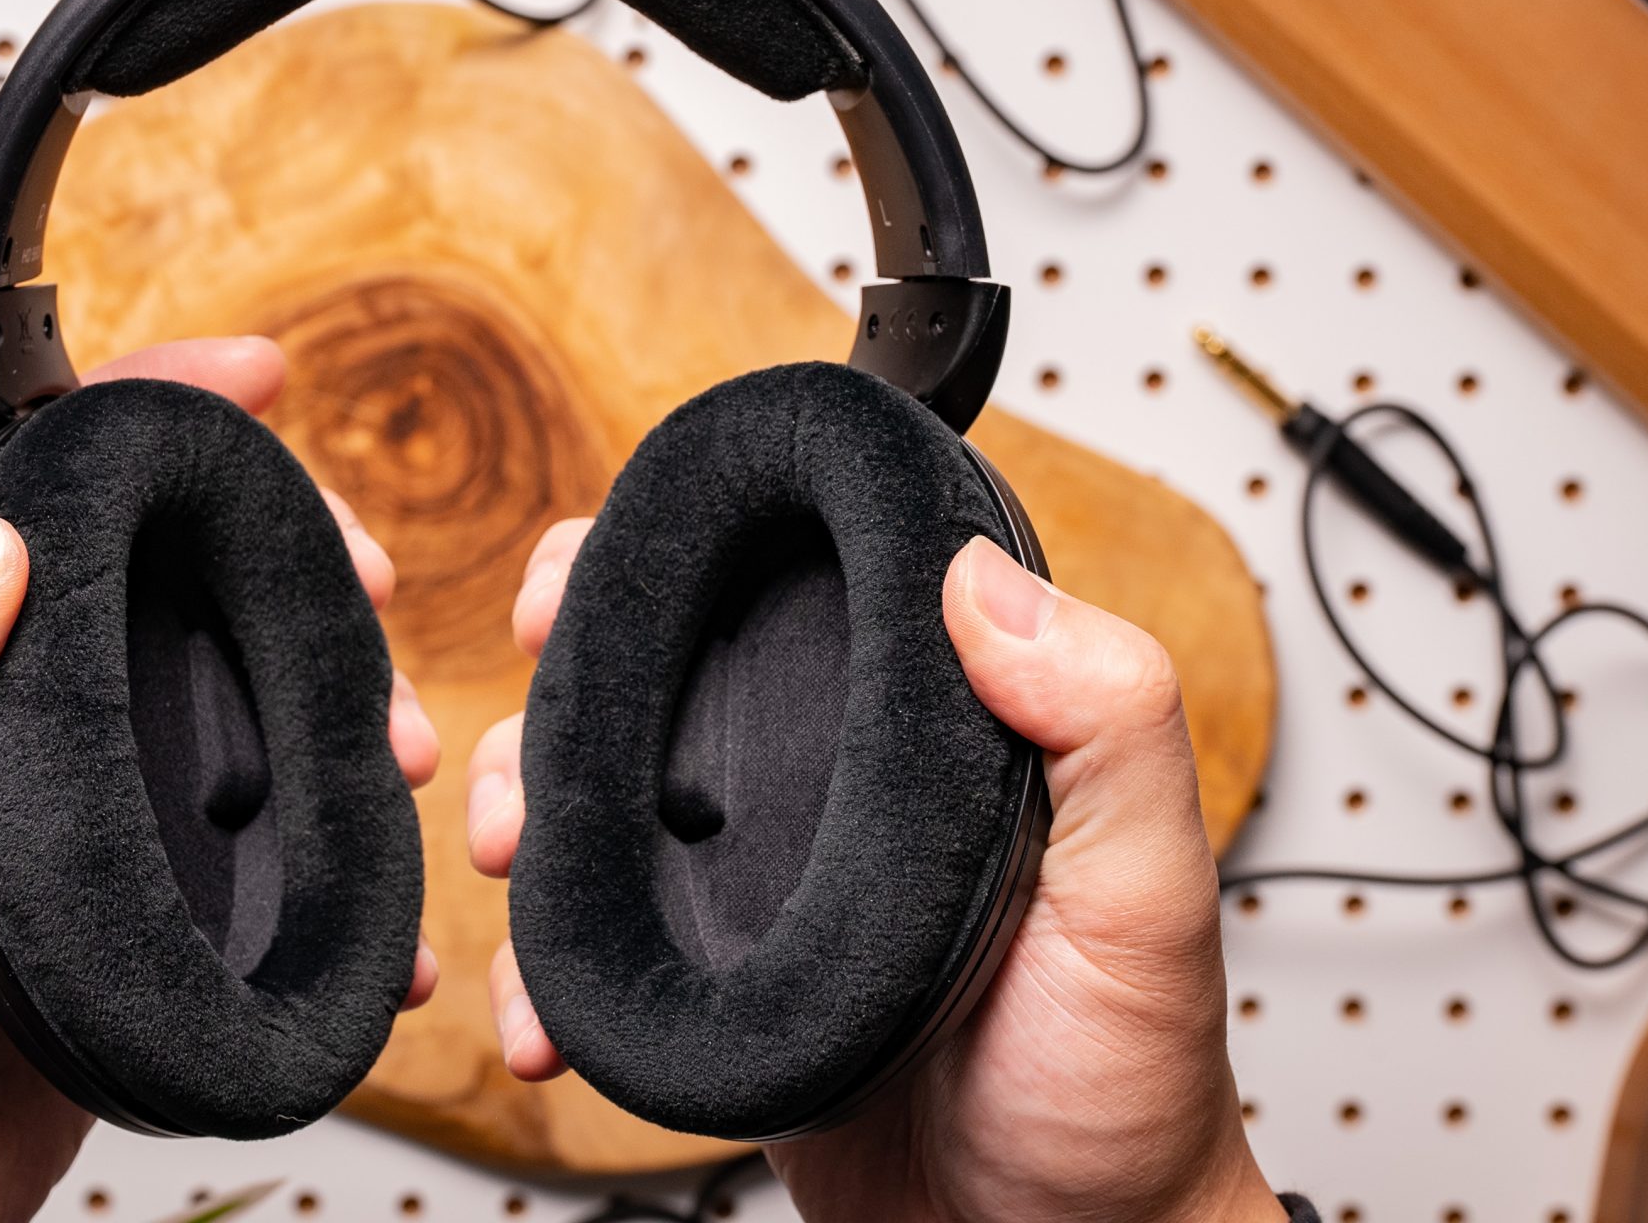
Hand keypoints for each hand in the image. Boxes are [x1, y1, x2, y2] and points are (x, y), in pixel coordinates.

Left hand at [0, 338, 440, 1222]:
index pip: (59, 507)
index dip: (159, 418)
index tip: (253, 377)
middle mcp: (40, 733)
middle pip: (192, 594)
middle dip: (301, 568)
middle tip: (375, 591)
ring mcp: (107, 825)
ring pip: (255, 719)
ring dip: (348, 713)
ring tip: (405, 749)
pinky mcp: (157, 924)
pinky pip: (272, 867)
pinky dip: (346, 879)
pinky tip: (387, 904)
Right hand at [471, 524, 1285, 1222]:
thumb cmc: (1125, 1090)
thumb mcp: (1144, 895)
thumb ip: (1105, 724)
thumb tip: (979, 572)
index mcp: (921, 729)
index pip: (786, 584)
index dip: (665, 557)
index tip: (579, 579)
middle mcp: (829, 786)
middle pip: (655, 680)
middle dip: (552, 693)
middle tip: (515, 751)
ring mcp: (760, 887)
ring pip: (600, 805)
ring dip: (520, 815)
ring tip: (502, 863)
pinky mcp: (714, 985)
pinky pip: (597, 948)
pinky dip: (539, 969)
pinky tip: (539, 1010)